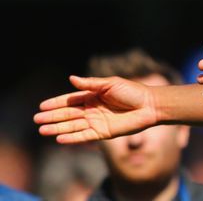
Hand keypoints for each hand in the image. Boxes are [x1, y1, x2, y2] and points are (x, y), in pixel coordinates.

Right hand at [34, 75, 158, 143]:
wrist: (150, 105)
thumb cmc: (133, 91)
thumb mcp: (110, 84)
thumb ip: (91, 84)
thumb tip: (71, 79)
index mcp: (93, 96)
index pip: (70, 100)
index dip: (56, 103)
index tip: (42, 106)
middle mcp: (92, 110)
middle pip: (68, 114)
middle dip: (52, 116)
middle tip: (36, 119)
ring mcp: (96, 122)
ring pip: (73, 126)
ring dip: (58, 128)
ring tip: (42, 130)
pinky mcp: (103, 133)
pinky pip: (84, 136)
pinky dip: (72, 138)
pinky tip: (60, 138)